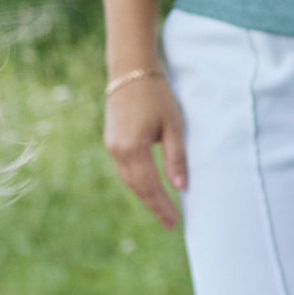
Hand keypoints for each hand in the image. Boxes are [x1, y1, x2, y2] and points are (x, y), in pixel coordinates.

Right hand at [104, 69, 187, 229]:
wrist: (130, 71)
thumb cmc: (157, 95)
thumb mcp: (173, 125)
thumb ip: (176, 158)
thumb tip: (182, 188)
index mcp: (133, 147)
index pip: (150, 186)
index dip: (162, 206)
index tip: (174, 223)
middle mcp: (117, 150)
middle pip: (137, 187)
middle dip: (154, 206)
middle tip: (170, 223)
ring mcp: (111, 146)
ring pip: (129, 180)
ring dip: (145, 196)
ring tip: (162, 210)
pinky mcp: (111, 141)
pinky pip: (125, 169)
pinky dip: (137, 182)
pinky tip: (149, 189)